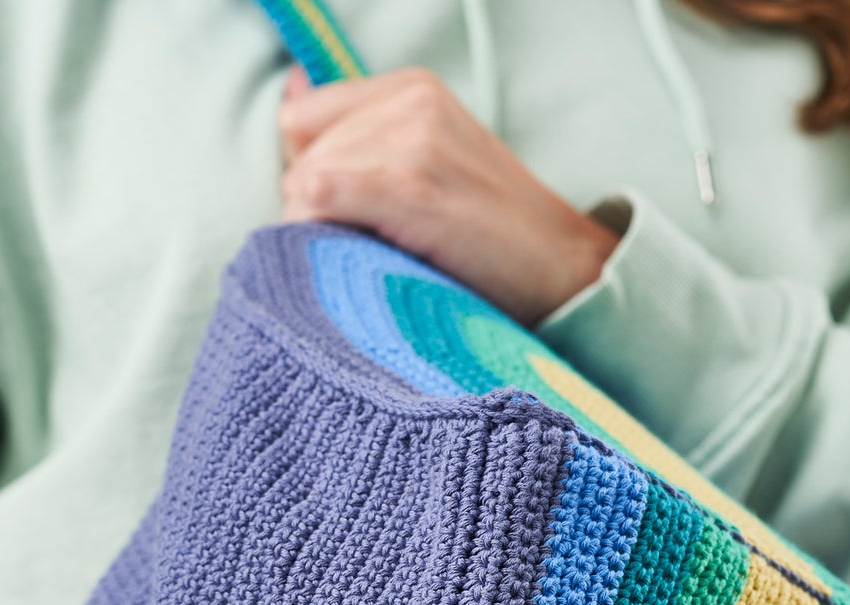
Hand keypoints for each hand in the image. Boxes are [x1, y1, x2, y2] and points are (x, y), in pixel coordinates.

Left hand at [279, 66, 618, 327]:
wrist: (562, 269)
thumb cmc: (490, 234)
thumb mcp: (426, 163)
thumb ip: (359, 136)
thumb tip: (288, 97)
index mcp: (410, 89)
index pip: (302, 122)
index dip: (310, 176)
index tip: (347, 219)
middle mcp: (409, 102)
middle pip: (301, 158)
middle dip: (312, 212)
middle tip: (364, 252)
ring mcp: (412, 141)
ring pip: (304, 185)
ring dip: (319, 235)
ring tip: (373, 264)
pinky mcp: (411, 187)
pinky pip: (318, 196)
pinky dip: (320, 235)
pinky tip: (355, 261)